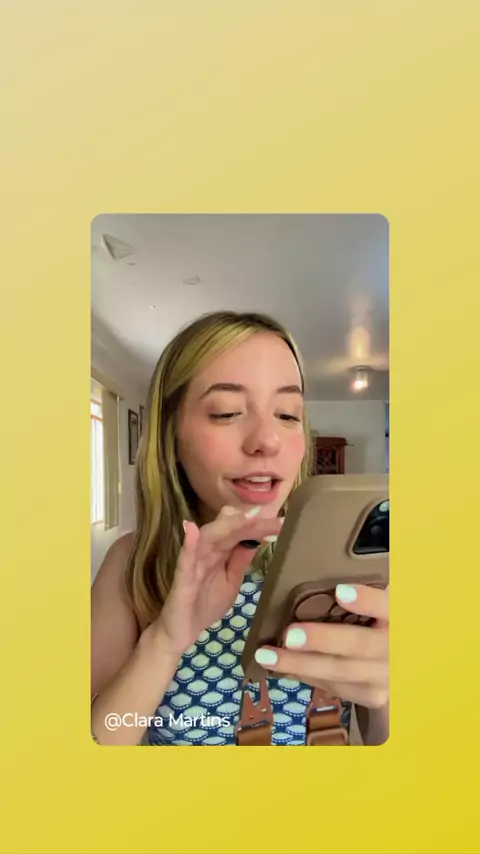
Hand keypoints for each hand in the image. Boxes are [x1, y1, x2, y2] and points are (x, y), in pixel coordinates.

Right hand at [154, 505, 282, 655]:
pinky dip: (188, 543)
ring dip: (226, 525)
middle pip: (227, 529)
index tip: (282, 523)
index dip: (260, 526)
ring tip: (247, 517)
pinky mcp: (182, 579)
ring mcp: (193, 563)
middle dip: (250, 523)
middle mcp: (206, 552)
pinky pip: (185, 559)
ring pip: (208, 537)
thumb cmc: (204, 605)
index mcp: (219, 552)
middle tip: (274, 519)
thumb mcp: (231, 582)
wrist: (181, 633)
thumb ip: (240, 561)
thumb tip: (257, 539)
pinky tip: (190, 528)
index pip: (240, 532)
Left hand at [254, 584, 388, 710]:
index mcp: (401, 616)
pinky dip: (307, 676)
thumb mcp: (386, 599)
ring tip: (268, 656)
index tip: (341, 592)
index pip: (389, 605)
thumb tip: (331, 576)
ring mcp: (386, 677)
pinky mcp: (373, 695)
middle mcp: (396, 649)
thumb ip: (365, 588)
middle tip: (289, 635)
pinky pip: (337, 687)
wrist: (413, 662)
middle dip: (322, 641)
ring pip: (342, 672)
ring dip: (302, 664)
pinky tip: (283, 667)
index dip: (367, 600)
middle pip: (360, 645)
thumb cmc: (389, 619)